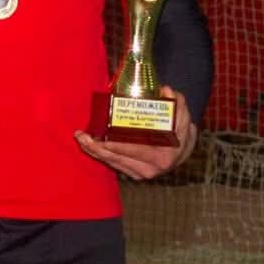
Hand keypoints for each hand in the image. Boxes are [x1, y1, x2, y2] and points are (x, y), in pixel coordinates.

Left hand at [74, 86, 197, 179]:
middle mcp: (150, 169)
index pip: (137, 151)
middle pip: (118, 159)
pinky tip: (88, 145)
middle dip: (97, 149)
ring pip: (112, 163)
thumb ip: (177, 104)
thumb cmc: (180, 132)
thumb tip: (167, 90)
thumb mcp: (183, 118)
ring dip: (94, 151)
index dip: (119, 146)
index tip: (103, 140)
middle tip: (82, 136)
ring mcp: (140, 173)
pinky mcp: (132, 172)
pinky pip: (113, 164)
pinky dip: (100, 154)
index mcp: (163, 157)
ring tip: (80, 138)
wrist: (182, 150)